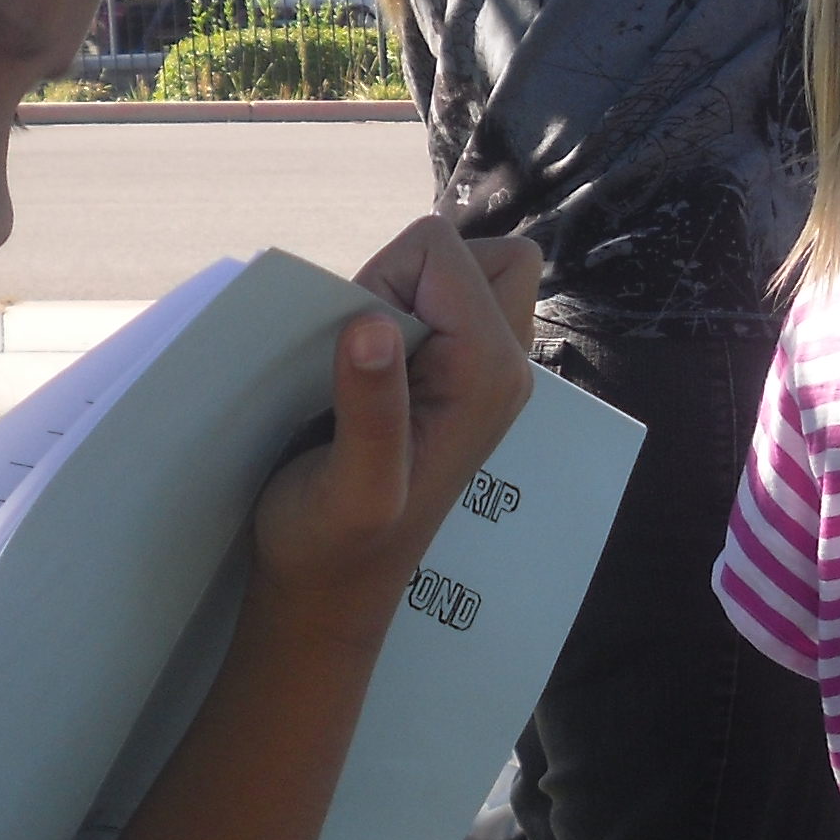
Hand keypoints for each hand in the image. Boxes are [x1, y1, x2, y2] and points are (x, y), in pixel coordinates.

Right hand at [250, 219, 535, 629]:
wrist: (334, 589)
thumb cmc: (332, 542)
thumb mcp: (350, 486)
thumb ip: (370, 409)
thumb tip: (372, 324)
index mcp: (488, 374)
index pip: (441, 250)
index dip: (383, 277)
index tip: (355, 345)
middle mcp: (506, 366)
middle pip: (488, 254)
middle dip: (415, 272)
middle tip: (370, 343)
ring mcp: (489, 374)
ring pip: (470, 277)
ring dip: (409, 296)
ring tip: (369, 368)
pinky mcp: (462, 382)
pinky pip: (449, 310)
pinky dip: (407, 319)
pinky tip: (375, 380)